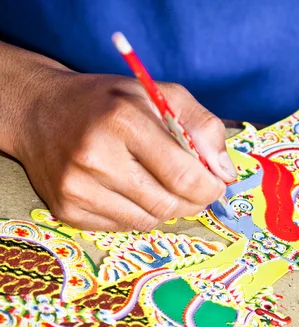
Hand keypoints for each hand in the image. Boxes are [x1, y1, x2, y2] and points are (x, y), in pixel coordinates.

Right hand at [11, 70, 235, 230]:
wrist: (40, 111)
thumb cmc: (109, 102)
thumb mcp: (160, 95)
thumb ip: (203, 127)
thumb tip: (226, 172)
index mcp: (124, 121)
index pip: (183, 176)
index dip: (210, 187)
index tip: (216, 183)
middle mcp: (96, 157)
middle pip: (168, 204)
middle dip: (193, 201)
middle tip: (195, 189)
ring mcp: (77, 188)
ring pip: (148, 221)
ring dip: (166, 208)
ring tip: (159, 185)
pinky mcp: (66, 210)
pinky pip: (123, 227)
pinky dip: (138, 214)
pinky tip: (130, 191)